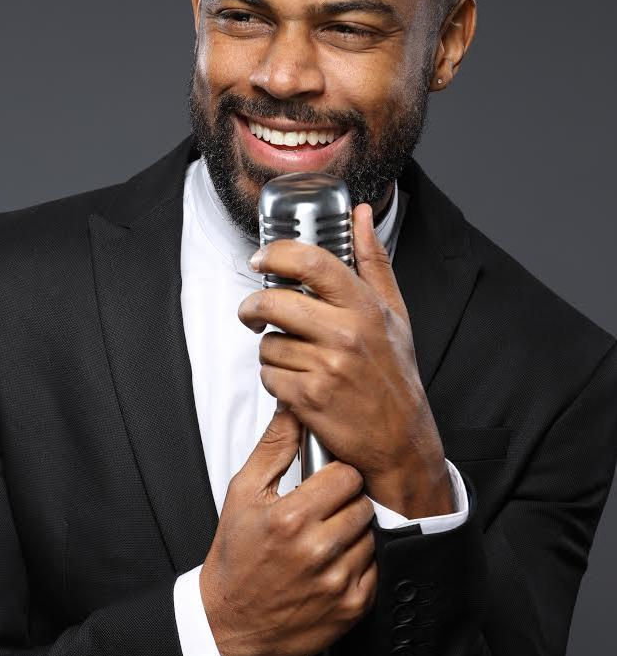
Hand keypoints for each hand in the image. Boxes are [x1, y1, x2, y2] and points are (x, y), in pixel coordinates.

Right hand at [199, 405, 377, 655]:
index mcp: (290, 518)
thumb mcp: (243, 493)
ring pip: (373, 535)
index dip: (337, 476)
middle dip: (347, 504)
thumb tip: (293, 409)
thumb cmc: (236, 556)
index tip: (325, 484)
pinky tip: (333, 564)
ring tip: (326, 539)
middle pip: (364, 503)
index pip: (347, 475)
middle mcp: (316, 550)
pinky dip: (361, 564)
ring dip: (355, 534)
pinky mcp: (352, 607)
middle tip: (322, 514)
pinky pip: (377, 569)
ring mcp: (337, 582)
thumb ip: (273, 447)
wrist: (230, 621)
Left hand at [239, 204, 453, 517]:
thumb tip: (360, 216)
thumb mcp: (394, 313)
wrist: (400, 439)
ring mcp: (326, 367)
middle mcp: (345, 334)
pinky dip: (276, 381)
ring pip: (268, 344)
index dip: (276, 253)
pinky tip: (298, 383)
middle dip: (254, 307)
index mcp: (364, 307)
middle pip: (274, 302)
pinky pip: (269, 377)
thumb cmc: (394, 376)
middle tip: (254, 313)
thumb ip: (373, 261)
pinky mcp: (308, 398)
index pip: (310, 261)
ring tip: (296, 359)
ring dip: (273, 352)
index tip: (262, 258)